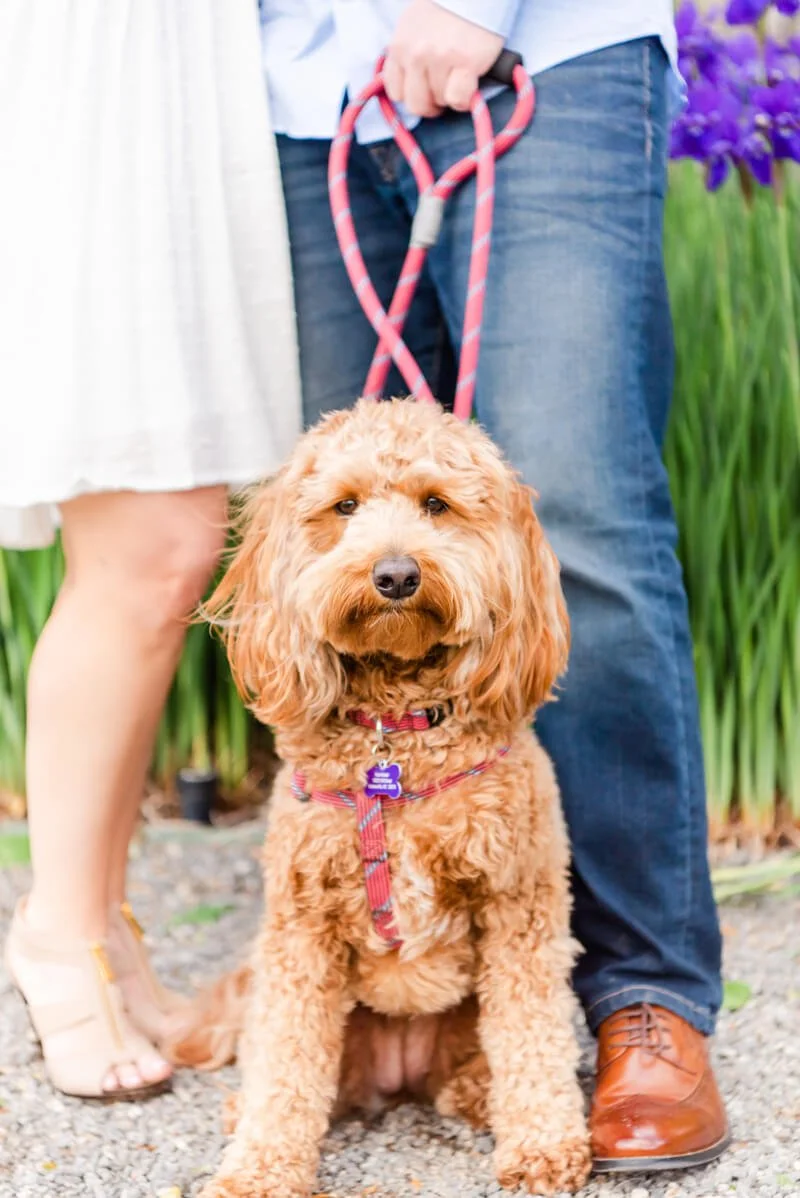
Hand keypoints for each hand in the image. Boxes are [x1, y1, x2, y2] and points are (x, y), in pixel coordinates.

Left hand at [384, 0, 503, 117]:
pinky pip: (459, 99)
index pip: (396, 92)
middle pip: (416, 104)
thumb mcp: (411, 28)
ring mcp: (440, 58)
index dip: (412, 95)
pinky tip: (470, 84)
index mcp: (399, 46)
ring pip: (440, 101)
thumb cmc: (443, 11)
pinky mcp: (466, 62)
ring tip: (458, 76)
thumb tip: (407, 85)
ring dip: (450, 95)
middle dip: (430, 103)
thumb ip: (405, 54)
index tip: (424, 90)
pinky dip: (465, 99)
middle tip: (442, 92)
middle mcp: (416, 54)